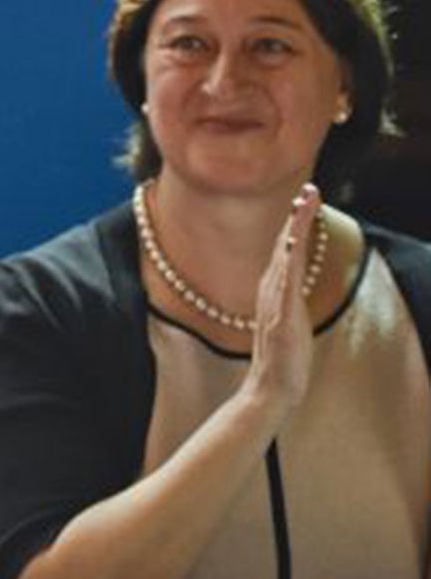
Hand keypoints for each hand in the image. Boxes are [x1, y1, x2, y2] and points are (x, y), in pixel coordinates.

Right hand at [244, 184, 319, 414]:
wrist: (270, 389)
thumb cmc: (282, 362)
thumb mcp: (287, 324)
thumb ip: (286, 304)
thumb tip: (291, 292)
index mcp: (273, 291)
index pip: (286, 251)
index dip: (295, 225)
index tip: (305, 201)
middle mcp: (270, 290)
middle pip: (285, 246)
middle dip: (297, 217)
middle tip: (308, 190)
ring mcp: (274, 301)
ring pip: (286, 256)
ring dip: (296, 228)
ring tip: (304, 203)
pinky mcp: (281, 314)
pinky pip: (286, 280)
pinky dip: (289, 258)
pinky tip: (294, 240)